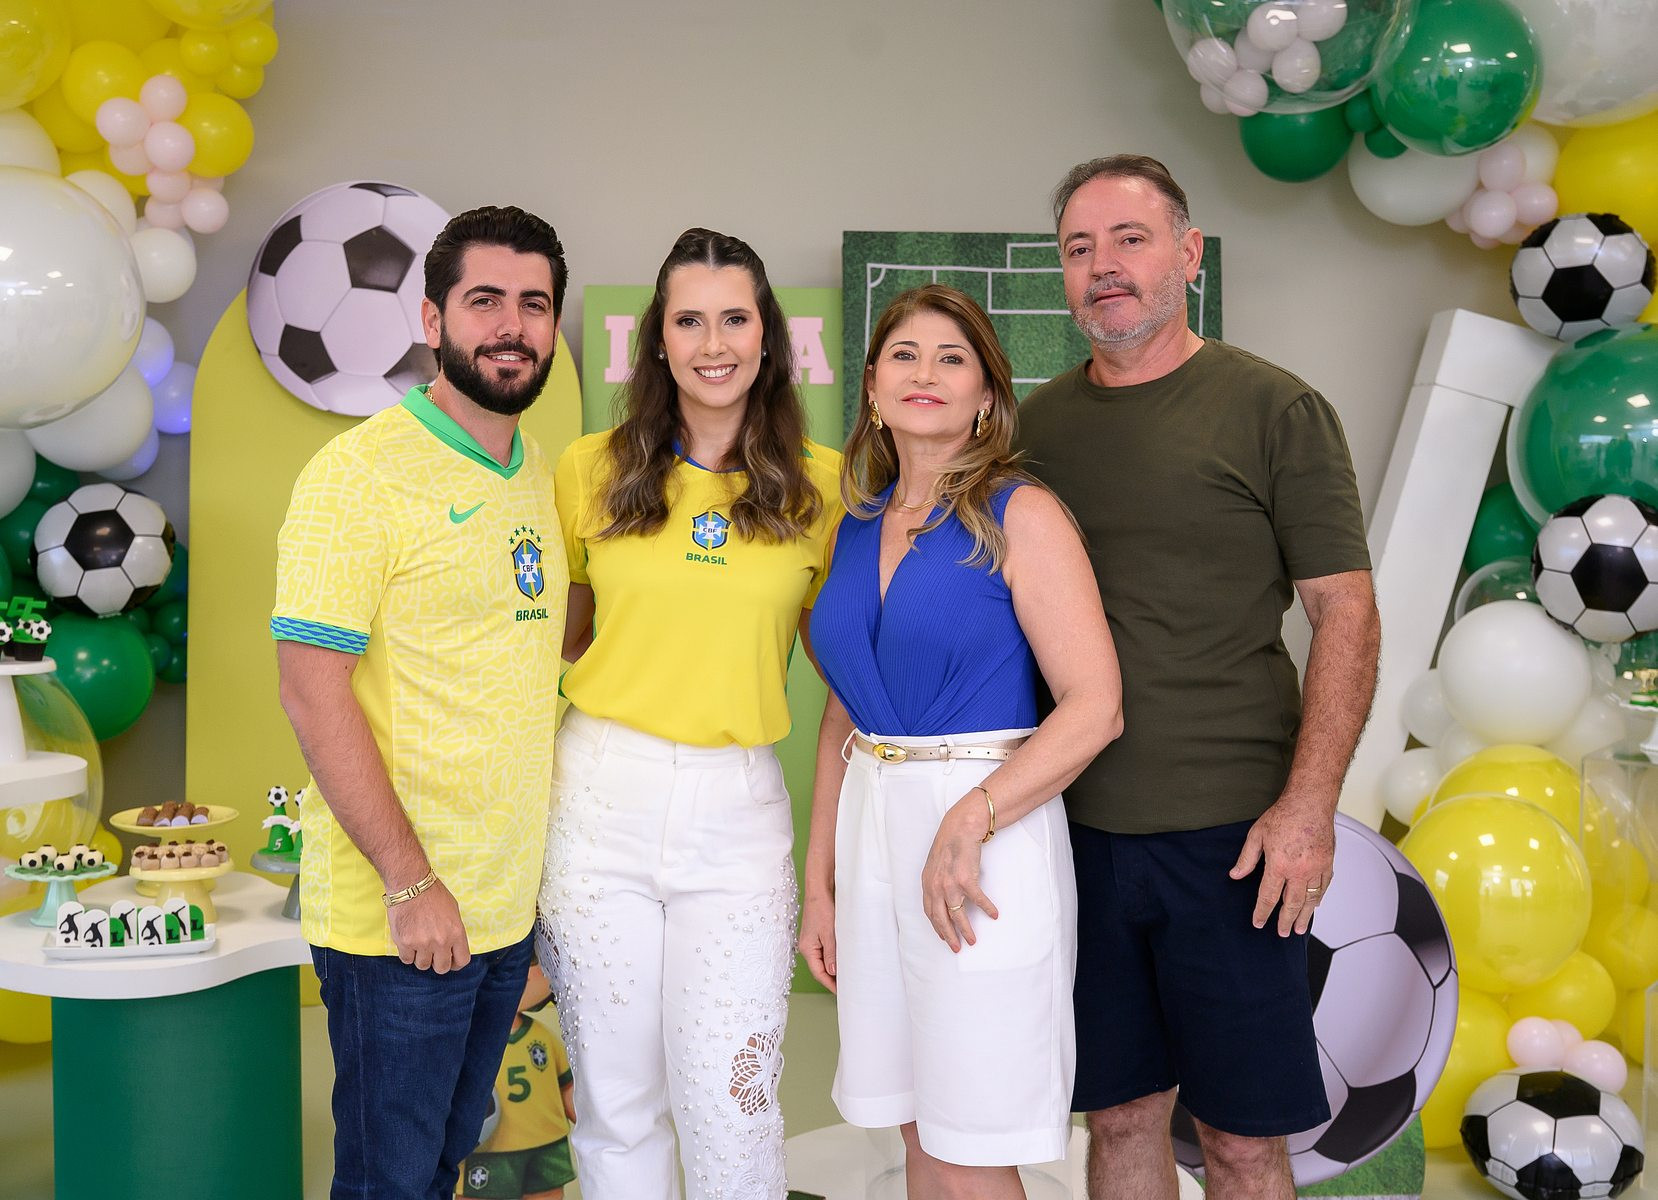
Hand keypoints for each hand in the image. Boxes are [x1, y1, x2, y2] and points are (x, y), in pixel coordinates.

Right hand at [387, 878, 470, 971]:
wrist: (411, 884)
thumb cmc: (433, 894)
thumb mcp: (453, 910)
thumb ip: (454, 930)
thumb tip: (452, 946)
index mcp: (456, 932)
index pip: (462, 960)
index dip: (456, 963)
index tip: (450, 961)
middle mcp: (441, 941)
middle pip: (442, 968)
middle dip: (437, 963)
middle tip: (432, 954)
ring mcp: (422, 943)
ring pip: (423, 966)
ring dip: (421, 958)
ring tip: (418, 944)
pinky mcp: (405, 943)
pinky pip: (406, 960)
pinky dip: (407, 953)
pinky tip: (408, 942)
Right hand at [799, 890, 837, 992]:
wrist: (820, 891)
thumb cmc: (822, 909)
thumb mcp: (829, 934)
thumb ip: (831, 954)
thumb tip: (833, 972)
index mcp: (807, 949)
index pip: (819, 973)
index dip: (830, 984)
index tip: (841, 992)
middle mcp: (807, 947)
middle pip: (820, 968)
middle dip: (832, 978)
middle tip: (847, 987)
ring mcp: (812, 942)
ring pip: (823, 960)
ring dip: (833, 968)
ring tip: (847, 976)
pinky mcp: (818, 936)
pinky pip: (825, 952)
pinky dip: (833, 958)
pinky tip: (842, 960)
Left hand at [920, 797, 998, 951]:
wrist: (960, 828)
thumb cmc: (949, 844)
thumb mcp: (935, 865)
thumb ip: (936, 881)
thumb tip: (942, 895)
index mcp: (927, 883)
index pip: (930, 911)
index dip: (937, 926)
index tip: (944, 937)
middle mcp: (936, 886)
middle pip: (941, 918)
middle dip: (949, 936)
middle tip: (957, 948)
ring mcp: (950, 884)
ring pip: (958, 915)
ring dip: (966, 930)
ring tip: (973, 940)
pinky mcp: (966, 879)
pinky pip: (978, 900)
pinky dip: (987, 908)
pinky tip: (994, 914)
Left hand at [1229, 789, 1335, 936]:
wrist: (1310, 802)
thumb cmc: (1284, 815)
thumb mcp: (1256, 835)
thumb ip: (1246, 858)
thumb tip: (1236, 875)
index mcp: (1279, 865)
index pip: (1268, 896)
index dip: (1262, 911)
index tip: (1258, 922)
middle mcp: (1299, 870)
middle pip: (1292, 903)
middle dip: (1285, 920)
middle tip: (1283, 933)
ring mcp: (1316, 868)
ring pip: (1310, 899)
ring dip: (1304, 915)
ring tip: (1299, 928)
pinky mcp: (1328, 863)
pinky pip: (1323, 886)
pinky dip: (1318, 898)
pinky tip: (1314, 905)